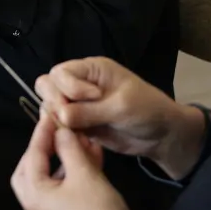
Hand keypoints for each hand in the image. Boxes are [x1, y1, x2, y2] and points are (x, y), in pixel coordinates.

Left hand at [11, 113, 134, 209]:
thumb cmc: (96, 209)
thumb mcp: (84, 173)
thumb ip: (69, 147)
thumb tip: (61, 131)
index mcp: (33, 194)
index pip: (32, 155)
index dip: (42, 132)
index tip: (51, 114)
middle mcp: (35, 206)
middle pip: (30, 169)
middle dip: (43, 149)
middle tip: (56, 133)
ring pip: (48, 178)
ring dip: (62, 159)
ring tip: (80, 142)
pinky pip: (62, 189)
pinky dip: (71, 173)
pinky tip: (89, 159)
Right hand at [37, 57, 206, 178]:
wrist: (162, 135)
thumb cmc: (147, 110)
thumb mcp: (121, 106)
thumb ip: (89, 111)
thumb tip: (60, 116)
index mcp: (92, 70)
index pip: (61, 72)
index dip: (69, 87)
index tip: (92, 99)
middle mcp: (81, 84)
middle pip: (48, 85)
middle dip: (55, 101)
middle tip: (71, 119)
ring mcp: (78, 104)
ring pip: (50, 106)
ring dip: (57, 119)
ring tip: (76, 131)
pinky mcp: (80, 124)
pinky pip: (59, 125)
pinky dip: (62, 132)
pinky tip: (77, 140)